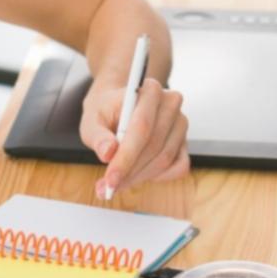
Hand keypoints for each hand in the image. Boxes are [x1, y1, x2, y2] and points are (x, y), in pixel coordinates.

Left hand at [80, 75, 189, 197]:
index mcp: (149, 90)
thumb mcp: (92, 120)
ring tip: (117, 184)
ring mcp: (180, 123)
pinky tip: (139, 176)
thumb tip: (108, 152)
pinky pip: (179, 166)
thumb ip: (98, 135)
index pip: (141, 128)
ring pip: (164, 158)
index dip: (125, 157)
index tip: (110, 179)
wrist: (119, 106)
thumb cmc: (105, 112)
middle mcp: (170, 103)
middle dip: (130, 172)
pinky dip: (158, 177)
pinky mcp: (184, 141)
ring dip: (140, 176)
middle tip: (108, 188)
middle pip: (154, 145)